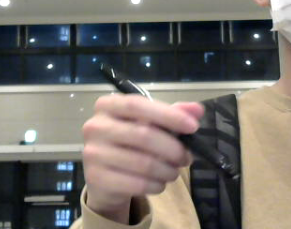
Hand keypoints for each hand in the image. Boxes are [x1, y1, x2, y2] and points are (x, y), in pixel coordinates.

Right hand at [81, 94, 203, 221]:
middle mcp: (95, 127)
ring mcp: (92, 153)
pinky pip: (137, 184)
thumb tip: (197, 110)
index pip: (138, 105)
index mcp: (107, 105)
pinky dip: (156, 185)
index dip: (167, 115)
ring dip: (167, 170)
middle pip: (143, 135)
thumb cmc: (129, 143)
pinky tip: (160, 183)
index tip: (193, 127)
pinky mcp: (96, 179)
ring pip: (143, 163)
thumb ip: (173, 114)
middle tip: (186, 157)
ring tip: (174, 172)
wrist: (104, 177)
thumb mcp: (150, 124)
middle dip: (173, 148)